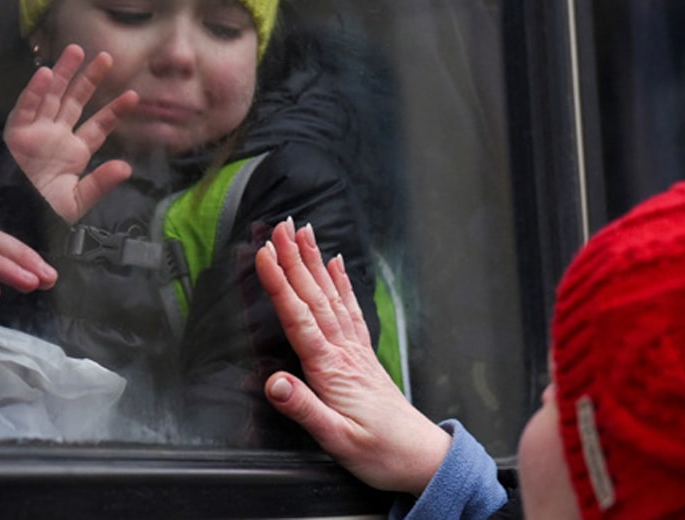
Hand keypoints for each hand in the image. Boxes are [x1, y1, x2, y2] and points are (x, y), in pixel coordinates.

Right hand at [5, 44, 137, 222]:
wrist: (13, 219)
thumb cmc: (42, 212)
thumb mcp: (76, 201)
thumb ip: (100, 183)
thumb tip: (126, 167)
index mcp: (72, 153)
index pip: (97, 126)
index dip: (114, 111)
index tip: (133, 96)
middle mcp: (55, 137)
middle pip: (75, 101)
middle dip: (89, 79)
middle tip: (106, 57)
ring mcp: (35, 132)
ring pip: (51, 96)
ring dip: (62, 73)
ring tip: (76, 50)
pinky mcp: (15, 133)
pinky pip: (25, 108)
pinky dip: (34, 91)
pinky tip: (45, 73)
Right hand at [256, 219, 450, 495]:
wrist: (420, 459)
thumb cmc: (379, 453)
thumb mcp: (336, 440)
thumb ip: (304, 408)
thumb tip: (274, 383)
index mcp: (331, 369)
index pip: (299, 317)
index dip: (279, 283)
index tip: (264, 253)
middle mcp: (343, 351)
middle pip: (314, 296)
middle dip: (295, 258)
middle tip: (280, 225)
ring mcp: (355, 350)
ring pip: (331, 295)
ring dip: (315, 262)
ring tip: (303, 232)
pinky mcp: (362, 355)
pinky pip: (349, 309)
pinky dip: (341, 282)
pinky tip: (335, 263)